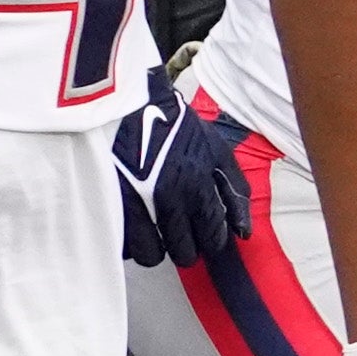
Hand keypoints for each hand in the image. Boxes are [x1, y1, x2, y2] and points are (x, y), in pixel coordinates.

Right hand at [112, 68, 251, 268]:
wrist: (128, 99)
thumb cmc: (175, 123)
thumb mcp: (215, 147)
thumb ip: (234, 188)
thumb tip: (244, 231)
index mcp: (200, 184)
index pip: (213, 235)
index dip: (211, 240)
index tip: (207, 237)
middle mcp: (172, 198)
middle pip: (185, 252)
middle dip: (186, 247)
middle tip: (181, 235)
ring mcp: (139, 203)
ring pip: (154, 255)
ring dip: (158, 248)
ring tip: (156, 234)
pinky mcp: (113, 204)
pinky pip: (126, 245)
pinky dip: (131, 243)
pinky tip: (135, 226)